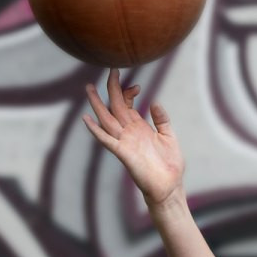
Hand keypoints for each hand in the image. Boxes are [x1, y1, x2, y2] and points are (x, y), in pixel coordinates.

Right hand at [82, 68, 185, 208]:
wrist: (169, 186)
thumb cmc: (169, 164)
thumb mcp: (168, 136)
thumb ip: (161, 120)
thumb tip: (154, 102)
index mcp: (139, 127)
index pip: (128, 105)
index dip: (129, 93)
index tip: (136, 86)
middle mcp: (129, 132)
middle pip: (115, 107)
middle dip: (112, 89)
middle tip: (110, 70)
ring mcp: (124, 142)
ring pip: (107, 120)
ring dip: (97, 105)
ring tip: (89, 89)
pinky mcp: (123, 153)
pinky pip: (107, 140)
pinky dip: (96, 130)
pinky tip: (86, 119)